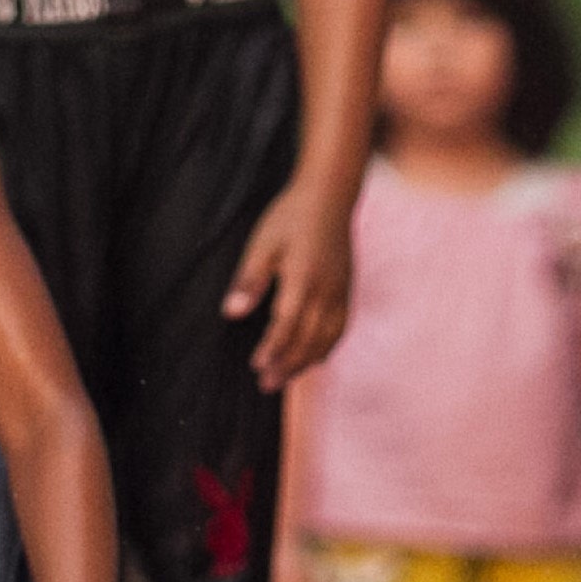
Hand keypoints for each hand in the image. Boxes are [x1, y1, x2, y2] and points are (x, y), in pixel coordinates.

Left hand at [226, 179, 354, 388]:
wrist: (330, 196)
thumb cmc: (291, 217)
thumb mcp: (262, 244)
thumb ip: (249, 281)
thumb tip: (233, 313)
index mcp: (303, 280)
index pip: (287, 325)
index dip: (272, 349)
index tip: (256, 366)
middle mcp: (327, 291)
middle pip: (309, 339)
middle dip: (288, 364)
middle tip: (267, 385)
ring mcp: (341, 292)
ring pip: (327, 338)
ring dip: (307, 361)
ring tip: (286, 377)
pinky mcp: (347, 290)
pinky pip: (340, 327)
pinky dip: (327, 346)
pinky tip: (314, 357)